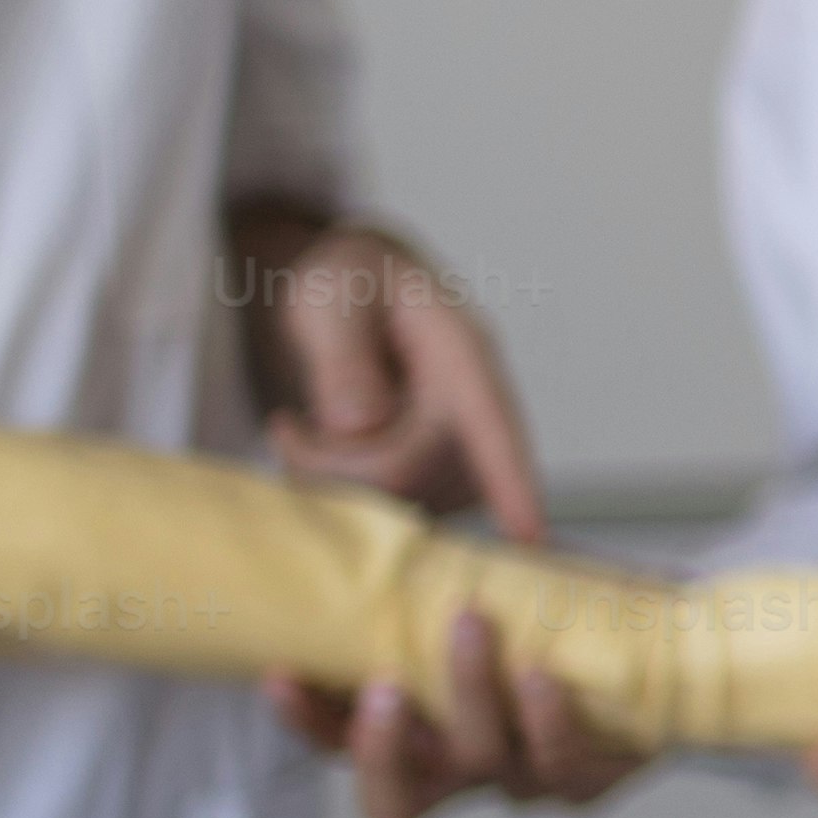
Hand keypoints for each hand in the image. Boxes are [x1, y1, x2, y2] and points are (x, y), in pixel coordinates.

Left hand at [229, 212, 547, 539]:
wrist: (350, 292)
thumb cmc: (347, 282)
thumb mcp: (331, 296)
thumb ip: (342, 356)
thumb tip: (360, 426)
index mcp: (462, 351)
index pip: (492, 424)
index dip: (514, 482)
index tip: (531, 535)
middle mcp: (475, 403)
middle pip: (419, 472)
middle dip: (339, 466)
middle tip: (285, 429)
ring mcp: (459, 443)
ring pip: (407, 499)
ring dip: (341, 483)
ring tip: (299, 435)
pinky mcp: (436, 470)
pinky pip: (398, 505)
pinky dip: (347, 492)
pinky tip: (318, 454)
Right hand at [281, 604, 653, 817]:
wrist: (664, 629)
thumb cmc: (554, 608)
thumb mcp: (483, 585)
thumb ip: (424, 575)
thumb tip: (352, 517)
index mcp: (420, 734)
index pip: (340, 747)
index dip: (307, 725)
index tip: (284, 672)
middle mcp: (464, 771)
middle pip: (396, 804)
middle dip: (380, 750)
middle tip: (383, 684)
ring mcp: (525, 781)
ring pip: (482, 764)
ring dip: (470, 693)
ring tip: (472, 625)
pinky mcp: (591, 780)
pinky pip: (563, 769)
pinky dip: (547, 719)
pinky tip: (541, 673)